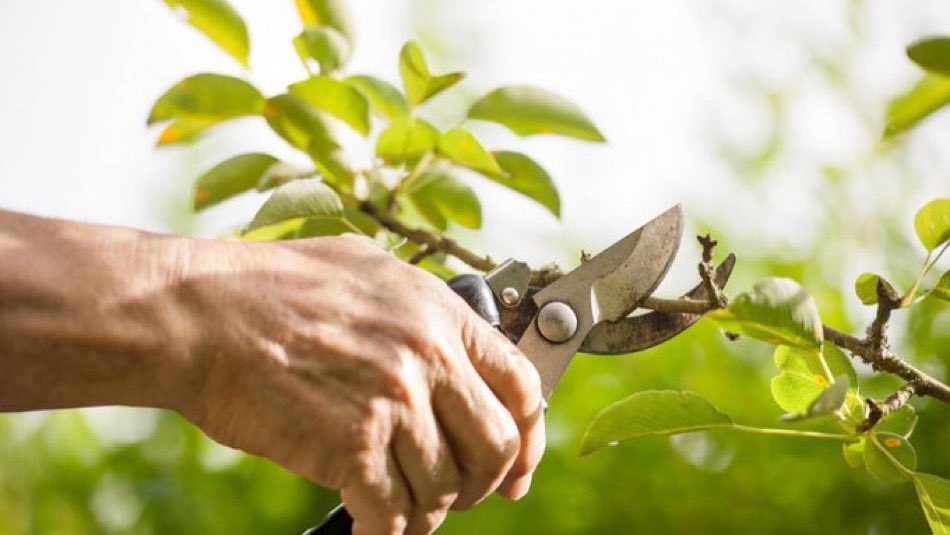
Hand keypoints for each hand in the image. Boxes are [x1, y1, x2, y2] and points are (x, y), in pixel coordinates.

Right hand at [178, 236, 545, 534]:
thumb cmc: (272, 288)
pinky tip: (371, 525)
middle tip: (458, 494)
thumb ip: (422, 313)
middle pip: (496, 446)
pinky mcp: (351, 446)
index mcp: (439, 312)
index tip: (517, 468)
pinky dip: (388, 531)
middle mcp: (428, 356)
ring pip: (445, 487)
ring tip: (402, 506)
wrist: (201, 313)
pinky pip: (394, 514)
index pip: (521, 385)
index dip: (528, 437)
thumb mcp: (368, 272)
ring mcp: (393, 401)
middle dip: (483, 483)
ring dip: (428, 510)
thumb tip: (456, 357)